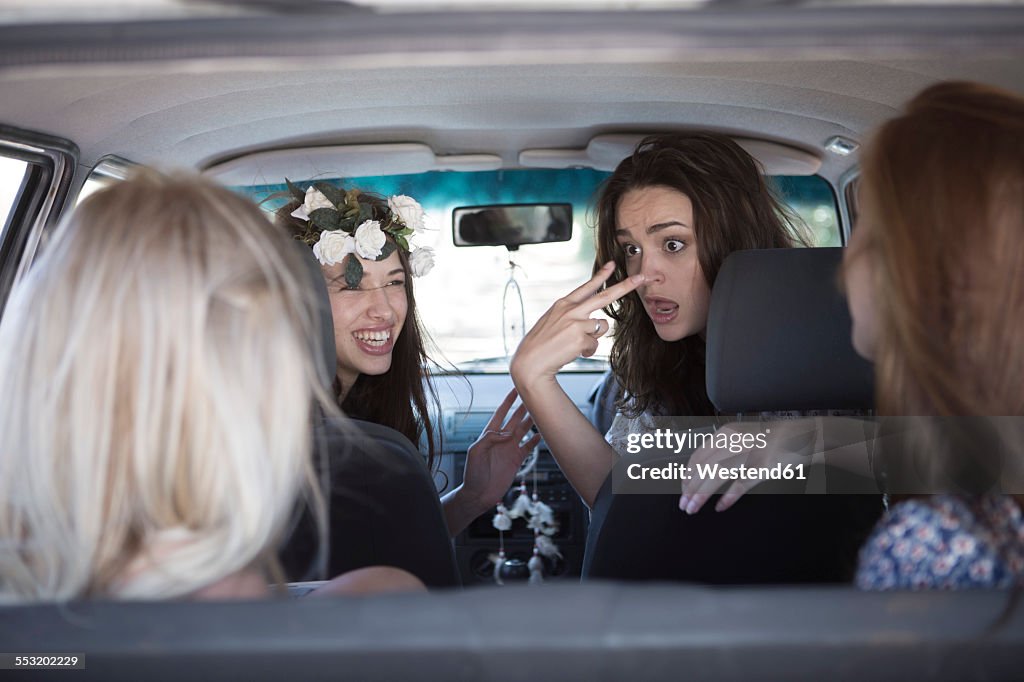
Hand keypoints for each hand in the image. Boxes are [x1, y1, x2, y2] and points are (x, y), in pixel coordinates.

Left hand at [462, 388, 541, 509]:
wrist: (478, 494)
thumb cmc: (472, 474)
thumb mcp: (475, 452)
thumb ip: (488, 439)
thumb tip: (505, 432)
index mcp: (489, 435)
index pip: (500, 413)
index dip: (508, 401)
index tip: (515, 389)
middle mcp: (501, 440)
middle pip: (515, 419)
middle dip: (524, 407)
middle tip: (534, 396)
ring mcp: (509, 449)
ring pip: (523, 430)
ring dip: (532, 421)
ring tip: (542, 411)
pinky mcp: (516, 460)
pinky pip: (528, 447)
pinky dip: (536, 440)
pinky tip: (543, 433)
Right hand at [510, 262, 644, 390]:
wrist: (531, 361)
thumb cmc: (542, 343)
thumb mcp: (554, 321)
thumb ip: (573, 315)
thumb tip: (598, 321)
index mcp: (564, 303)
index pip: (587, 286)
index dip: (601, 275)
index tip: (613, 264)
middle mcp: (571, 310)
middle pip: (605, 296)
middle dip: (625, 286)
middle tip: (641, 277)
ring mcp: (577, 323)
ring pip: (602, 327)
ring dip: (593, 337)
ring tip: (573, 343)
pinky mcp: (581, 338)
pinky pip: (595, 344)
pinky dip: (587, 350)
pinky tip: (572, 351)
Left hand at [679, 418, 819, 513]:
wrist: (802, 436)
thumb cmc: (771, 439)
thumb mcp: (741, 438)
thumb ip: (722, 451)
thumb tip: (701, 472)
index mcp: (726, 434)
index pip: (698, 456)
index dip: (687, 475)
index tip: (682, 489)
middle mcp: (735, 442)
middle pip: (704, 467)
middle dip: (690, 488)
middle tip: (683, 504)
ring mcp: (749, 454)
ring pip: (716, 475)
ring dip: (701, 494)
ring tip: (693, 507)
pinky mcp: (763, 466)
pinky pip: (741, 484)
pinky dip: (728, 497)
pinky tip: (720, 506)